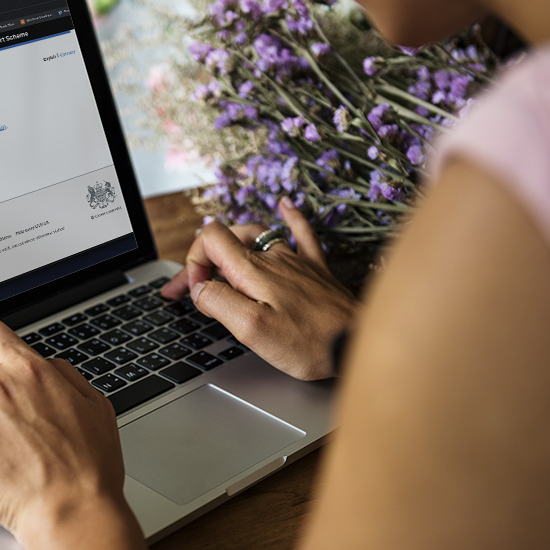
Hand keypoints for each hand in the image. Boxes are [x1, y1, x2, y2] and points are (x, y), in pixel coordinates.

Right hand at [161, 197, 357, 379]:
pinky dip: (291, 216)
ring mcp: (296, 261)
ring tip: (217, 263)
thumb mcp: (251, 330)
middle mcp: (273, 258)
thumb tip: (200, 287)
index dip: (194, 261)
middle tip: (193, 289)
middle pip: (228, 239)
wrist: (356, 345)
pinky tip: (286, 204)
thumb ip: (218, 302)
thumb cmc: (307, 343)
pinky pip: (303, 233)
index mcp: (253, 270)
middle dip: (204, 259)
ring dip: (232, 243)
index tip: (198, 290)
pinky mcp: (316, 270)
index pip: (210, 239)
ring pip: (257, 235)